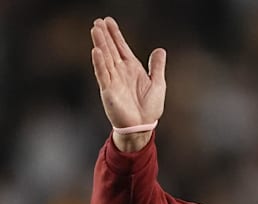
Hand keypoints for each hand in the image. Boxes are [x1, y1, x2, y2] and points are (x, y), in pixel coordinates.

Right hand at [90, 17, 165, 145]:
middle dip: (105, 35)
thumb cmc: (149, 108)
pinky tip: (96, 51)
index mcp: (132, 69)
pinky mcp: (108, 91)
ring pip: (105, 59)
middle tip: (98, 21)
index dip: (116, 34)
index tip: (108, 21)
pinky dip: (100, 63)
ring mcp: (113, 81)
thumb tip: (160, 50)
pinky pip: (103, 74)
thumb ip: (157, 67)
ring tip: (95, 30)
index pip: (121, 47)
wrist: (143, 127)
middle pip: (111, 50)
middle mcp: (120, 72)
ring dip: (101, 44)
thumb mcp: (158, 84)